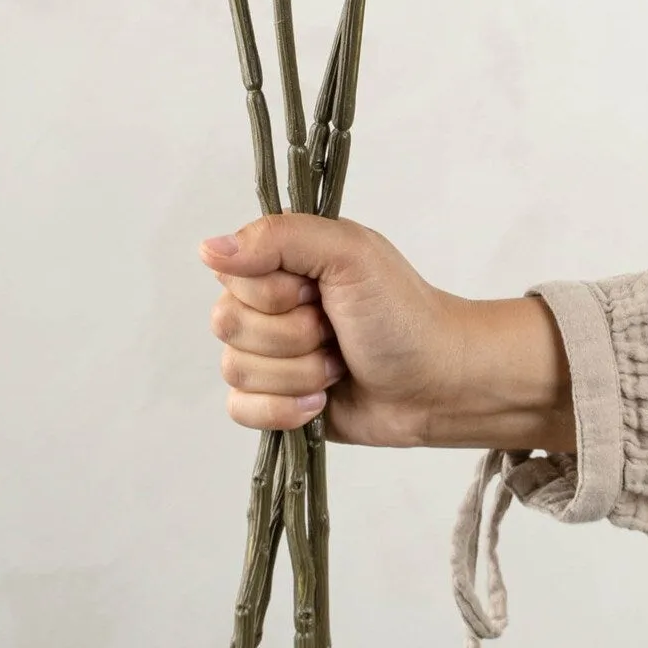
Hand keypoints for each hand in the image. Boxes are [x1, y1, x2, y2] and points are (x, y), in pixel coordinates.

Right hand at [200, 212, 575, 452]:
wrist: (439, 384)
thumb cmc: (403, 313)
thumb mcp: (349, 254)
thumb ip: (279, 238)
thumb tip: (207, 249)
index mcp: (282, 260)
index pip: (231, 274)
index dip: (273, 292)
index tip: (317, 291)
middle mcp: (269, 304)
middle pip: (227, 325)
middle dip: (292, 336)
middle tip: (335, 330)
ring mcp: (270, 354)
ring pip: (236, 370)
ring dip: (297, 374)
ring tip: (337, 365)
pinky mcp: (274, 401)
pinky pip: (240, 410)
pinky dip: (283, 410)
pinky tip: (320, 402)